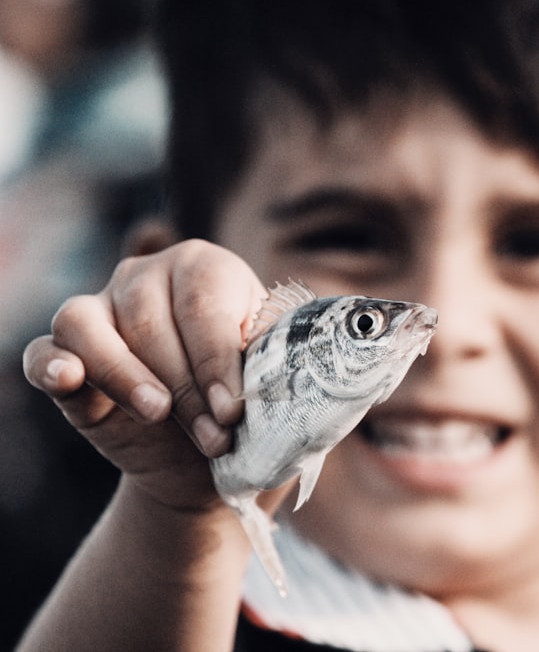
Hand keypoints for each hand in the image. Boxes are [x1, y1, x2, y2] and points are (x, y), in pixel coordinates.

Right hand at [22, 240, 267, 510]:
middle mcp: (148, 277)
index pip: (204, 303)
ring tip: (159, 414)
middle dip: (187, 387)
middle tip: (215, 437)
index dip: (218, 360)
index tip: (233, 411)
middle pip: (151, 321)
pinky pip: (45, 350)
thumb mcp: (280, 384)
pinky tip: (69, 379)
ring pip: (91, 326)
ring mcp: (101, 310)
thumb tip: (303, 357)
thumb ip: (284, 364)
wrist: (212, 460)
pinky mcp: (65, 354)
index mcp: (208, 269)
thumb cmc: (256, 409)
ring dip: (127, 377)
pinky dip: (52, 364)